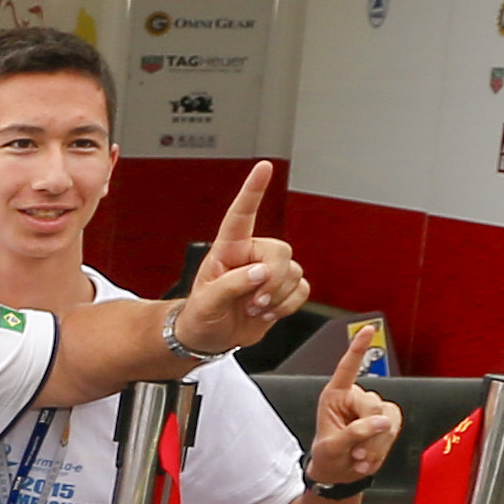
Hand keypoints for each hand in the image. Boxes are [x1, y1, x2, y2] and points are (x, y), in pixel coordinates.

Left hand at [169, 163, 307, 359]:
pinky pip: (302, 289)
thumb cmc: (201, 315)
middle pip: (281, 252)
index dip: (253, 189)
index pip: (241, 214)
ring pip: (294, 272)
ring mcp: (269, 272)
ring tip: (253, 309)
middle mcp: (251, 255)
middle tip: (253, 302)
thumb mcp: (207, 302)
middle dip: (273, 281)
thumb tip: (261, 273)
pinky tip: (269, 312)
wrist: (209, 336)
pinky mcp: (282, 288)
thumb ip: (232, 285)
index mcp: (228, 249)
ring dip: (276, 298)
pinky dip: (288, 305)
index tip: (264, 167)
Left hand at [309, 324, 399, 486]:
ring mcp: (374, 408)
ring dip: (376, 444)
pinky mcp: (388, 420)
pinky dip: (383, 449)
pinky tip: (369, 460)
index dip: (358, 348)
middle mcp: (355, 397)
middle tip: (356, 455)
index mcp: (335, 396)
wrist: (339, 473)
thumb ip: (355, 433)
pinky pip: (395, 429)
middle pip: (373, 404)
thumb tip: (382, 422)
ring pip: (387, 419)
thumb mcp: (332, 447)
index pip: (347, 368)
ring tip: (360, 459)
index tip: (368, 329)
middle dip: (368, 433)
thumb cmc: (328, 456)